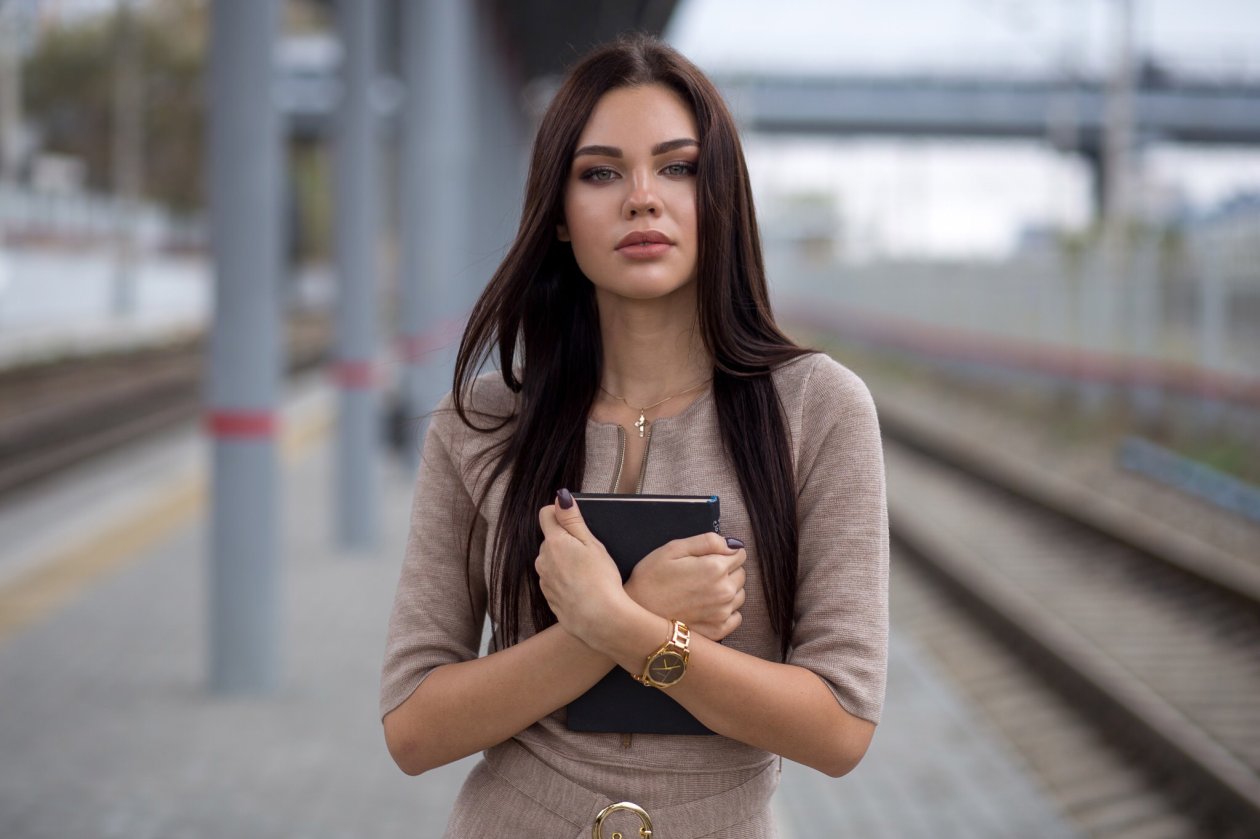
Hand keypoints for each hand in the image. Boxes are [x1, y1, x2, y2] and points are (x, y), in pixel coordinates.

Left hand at [535, 489, 627, 647]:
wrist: (600, 619)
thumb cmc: (600, 580)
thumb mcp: (591, 543)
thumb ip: (572, 519)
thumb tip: (560, 497)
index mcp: (554, 542)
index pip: (545, 514)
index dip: (560, 513)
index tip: (575, 521)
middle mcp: (542, 559)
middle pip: (550, 539)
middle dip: (566, 540)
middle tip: (589, 552)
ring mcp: (544, 580)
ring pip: (552, 560)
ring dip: (565, 561)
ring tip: (588, 573)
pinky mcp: (549, 597)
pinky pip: (555, 580)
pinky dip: (565, 580)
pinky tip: (582, 588)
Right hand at [625, 532, 745, 640]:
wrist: (636, 614)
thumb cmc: (651, 578)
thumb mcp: (673, 549)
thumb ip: (707, 541)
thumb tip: (732, 544)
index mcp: (715, 568)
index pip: (740, 554)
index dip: (725, 552)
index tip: (708, 557)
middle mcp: (724, 591)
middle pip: (741, 574)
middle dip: (727, 570)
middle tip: (702, 574)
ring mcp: (722, 613)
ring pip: (739, 595)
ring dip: (728, 590)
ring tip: (703, 592)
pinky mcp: (718, 631)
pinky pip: (735, 617)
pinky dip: (727, 611)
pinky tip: (708, 608)